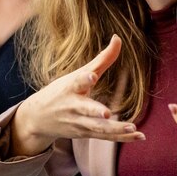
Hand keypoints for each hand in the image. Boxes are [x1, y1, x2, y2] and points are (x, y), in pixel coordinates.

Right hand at [10, 34, 143, 155]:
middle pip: (85, 110)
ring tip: (132, 128)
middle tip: (107, 113)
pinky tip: (139, 136)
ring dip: (115, 129)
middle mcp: (73, 107)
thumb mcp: (77, 75)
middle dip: (95, 111)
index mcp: (70, 88)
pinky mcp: (85, 134)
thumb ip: (101, 60)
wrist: (37, 119)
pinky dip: (121, 137)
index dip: (84, 79)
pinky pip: (105, 137)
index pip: (77, 82)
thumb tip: (118, 38)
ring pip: (98, 128)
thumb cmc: (60, 92)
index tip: (91, 76)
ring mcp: (78, 123)